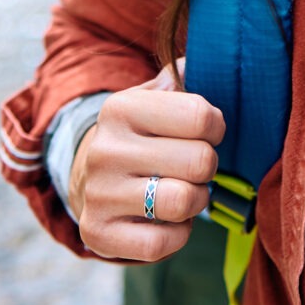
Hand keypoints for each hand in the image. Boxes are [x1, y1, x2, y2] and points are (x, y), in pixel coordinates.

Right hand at [71, 65, 226, 261]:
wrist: (88, 178)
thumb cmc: (140, 136)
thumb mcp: (152, 100)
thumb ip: (179, 79)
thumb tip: (197, 60)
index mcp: (121, 108)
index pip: (202, 116)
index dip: (216, 127)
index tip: (206, 132)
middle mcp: (105, 149)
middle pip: (200, 162)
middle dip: (206, 167)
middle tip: (192, 167)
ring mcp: (98, 194)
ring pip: (183, 202)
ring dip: (195, 201)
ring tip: (181, 191)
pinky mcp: (96, 234)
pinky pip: (163, 244)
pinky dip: (176, 235)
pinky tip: (164, 221)